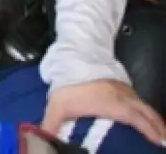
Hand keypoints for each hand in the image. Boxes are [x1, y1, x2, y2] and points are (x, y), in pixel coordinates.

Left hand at [43, 80, 165, 144]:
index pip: (135, 119)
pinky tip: (148, 119)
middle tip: (165, 141)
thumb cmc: (68, 84)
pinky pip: (141, 101)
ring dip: (156, 121)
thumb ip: (52, 125)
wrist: (72, 56)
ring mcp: (125, 90)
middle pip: (147, 114)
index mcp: (111, 104)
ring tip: (162, 134)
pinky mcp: (123, 85)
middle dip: (159, 128)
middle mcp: (123, 97)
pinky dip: (148, 112)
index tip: (159, 141)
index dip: (149, 130)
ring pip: (146, 107)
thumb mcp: (57, 105)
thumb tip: (45, 139)